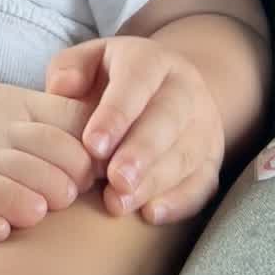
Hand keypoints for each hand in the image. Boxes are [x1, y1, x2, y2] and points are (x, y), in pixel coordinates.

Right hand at [0, 65, 97, 270]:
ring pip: (7, 194)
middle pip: (49, 167)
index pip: (73, 137)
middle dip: (66, 185)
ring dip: (27, 203)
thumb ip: (49, 121)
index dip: (92, 160)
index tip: (103, 179)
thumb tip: (113, 151)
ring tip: (35, 212)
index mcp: (9, 121)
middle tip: (71, 199)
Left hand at [45, 35, 224, 225]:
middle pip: (169, 118)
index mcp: (151, 60)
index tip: (93, 145)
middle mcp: (185, 88)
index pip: (137, 81)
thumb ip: (69, 68)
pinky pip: (204, 182)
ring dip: (155, 181)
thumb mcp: (89, 61)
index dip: (116, 114)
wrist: (167, 89)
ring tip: (120, 202)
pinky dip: (180, 201)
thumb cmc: (113, 80)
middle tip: (115, 180)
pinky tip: (152, 214)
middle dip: (142, 151)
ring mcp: (204, 124)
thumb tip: (63, 88)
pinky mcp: (212, 158)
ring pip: (187, 153)